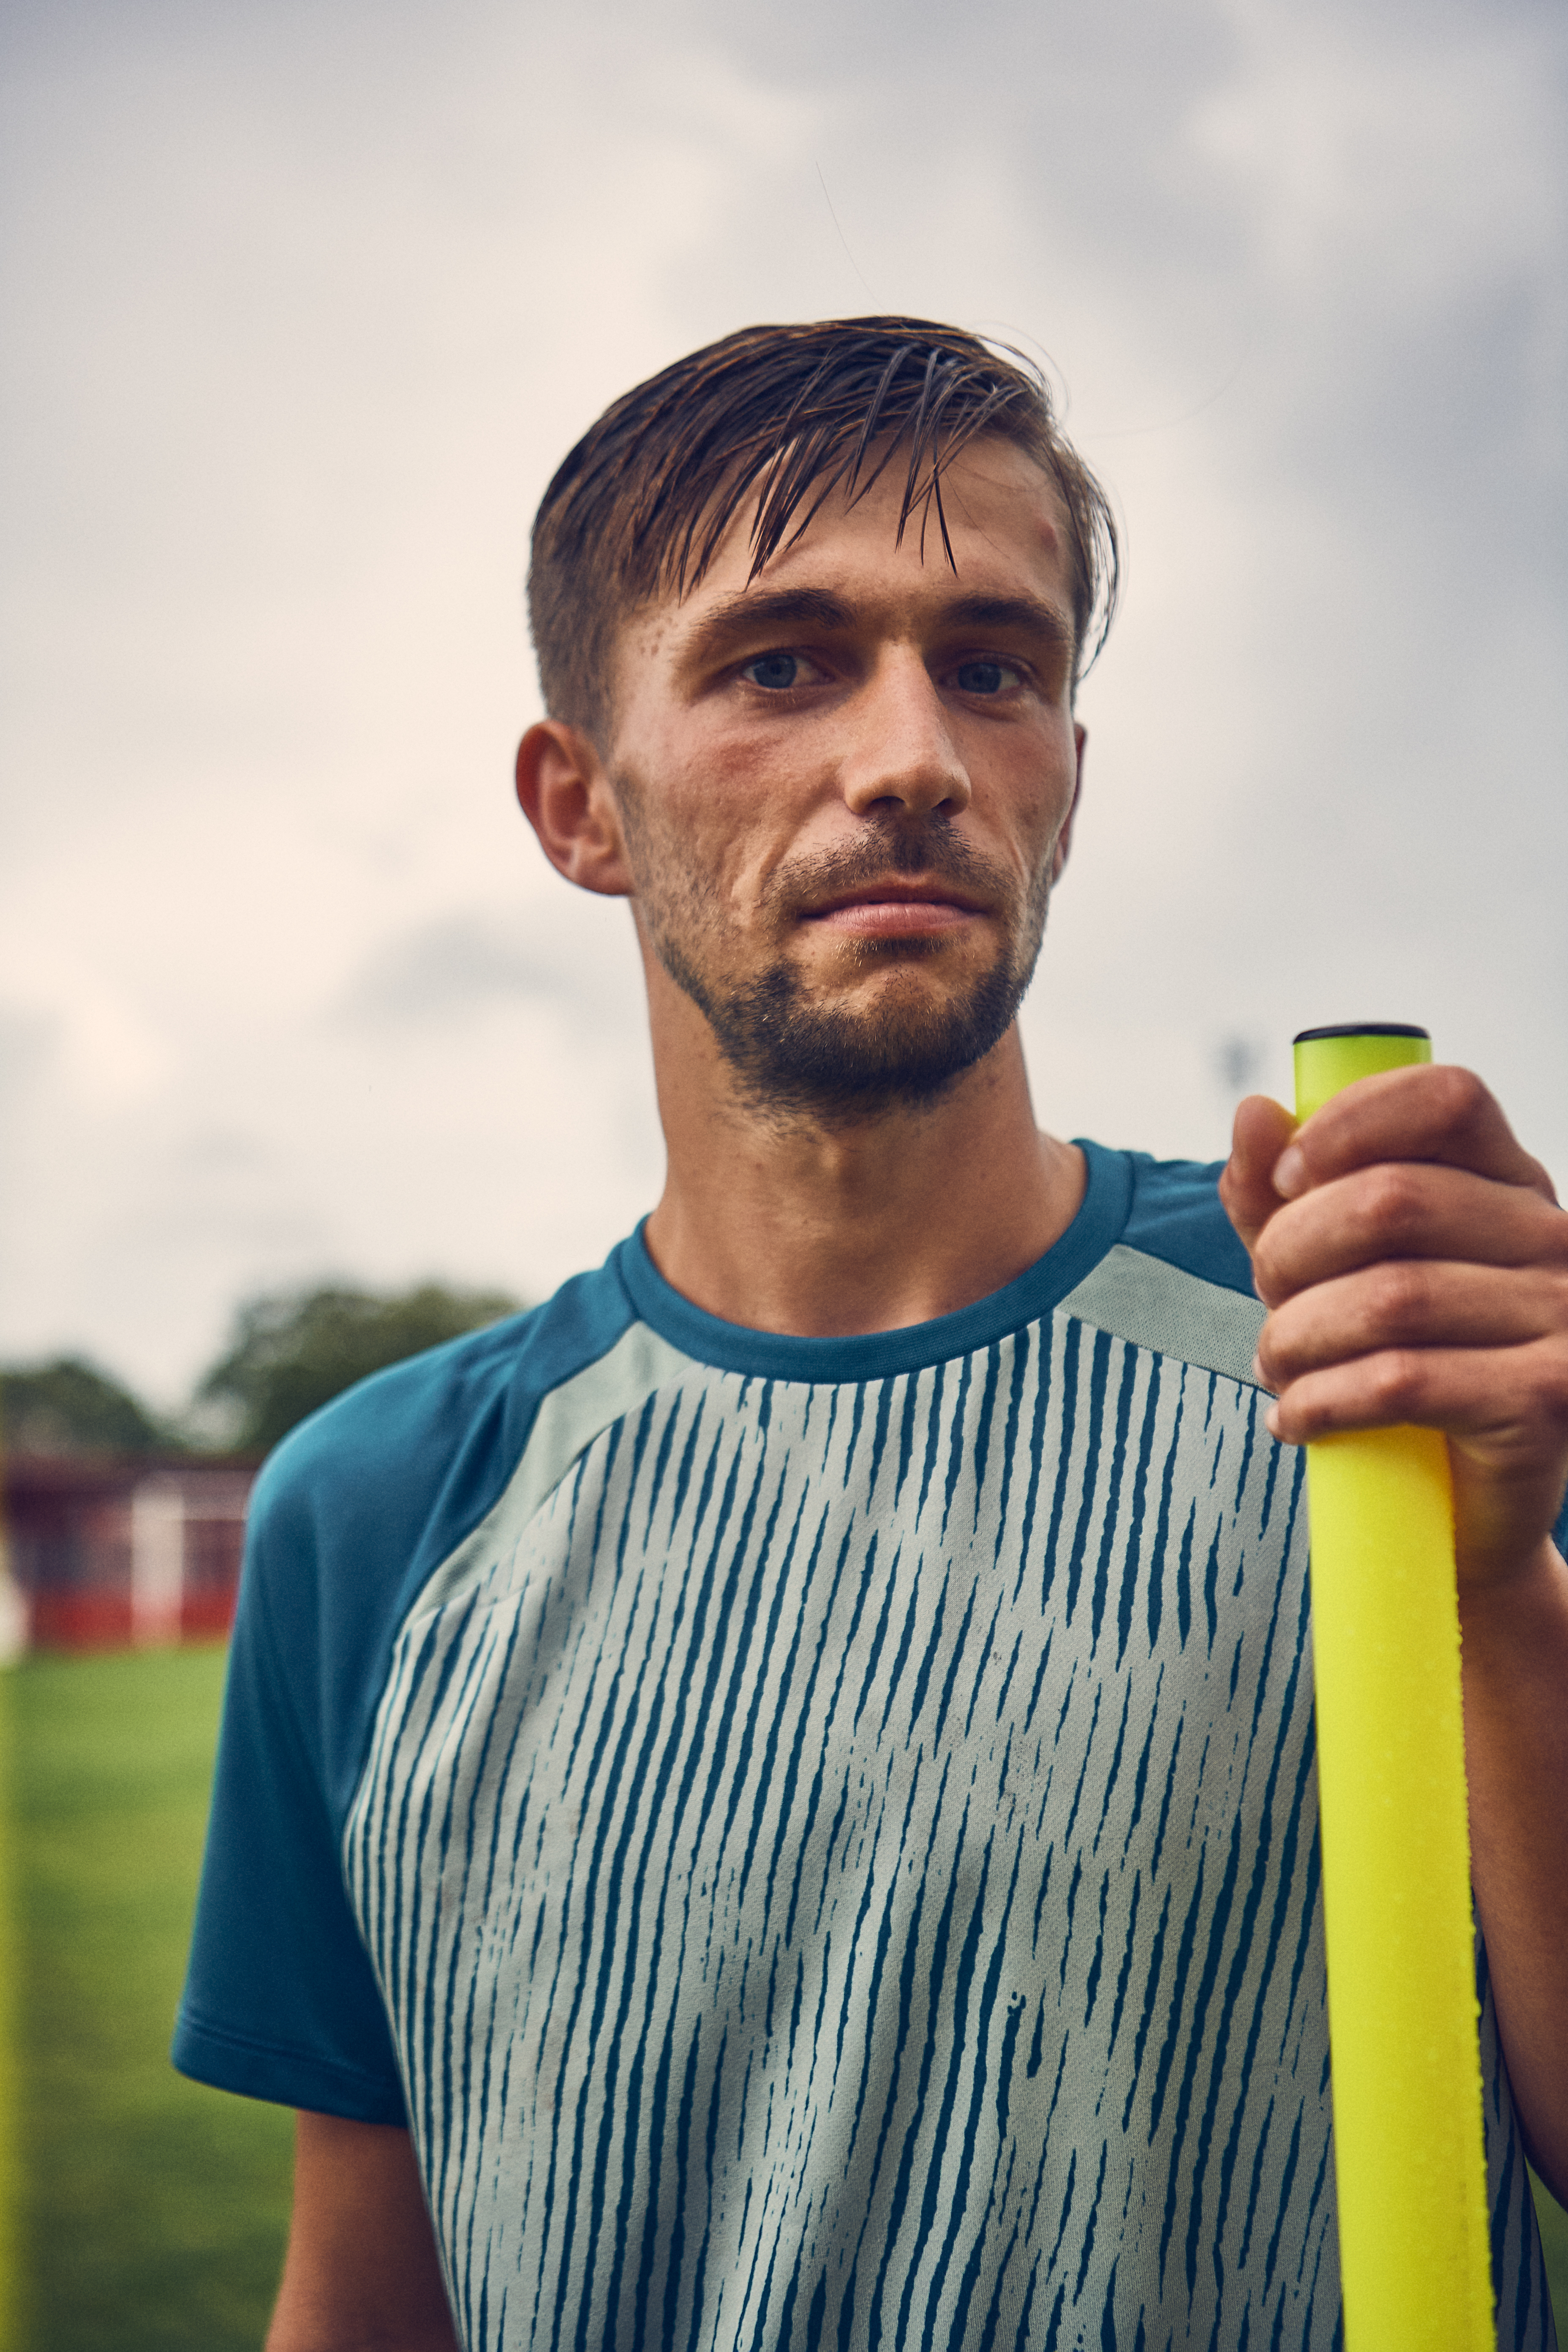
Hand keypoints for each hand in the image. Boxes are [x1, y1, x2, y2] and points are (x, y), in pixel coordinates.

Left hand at [1219, 1065, 1567, 1592]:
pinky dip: (1322, 1401)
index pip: (1446, 1098)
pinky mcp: (1546, 1399)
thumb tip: (1253, 1112)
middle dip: (1293, 1251)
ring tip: (1275, 1368)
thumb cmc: (1395, 1368)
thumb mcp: (1331, 1271)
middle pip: (1393, 1199)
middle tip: (1268, 1303)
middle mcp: (1553, 1238)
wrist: (1459, 1514)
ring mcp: (1562, 1317)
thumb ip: (1287, 1196)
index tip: (1286, 1181)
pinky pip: (1402, 1381)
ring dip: (1296, 1338)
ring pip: (1388, 1297)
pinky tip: (1295, 1420)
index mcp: (1511, 1185)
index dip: (1350, 1123)